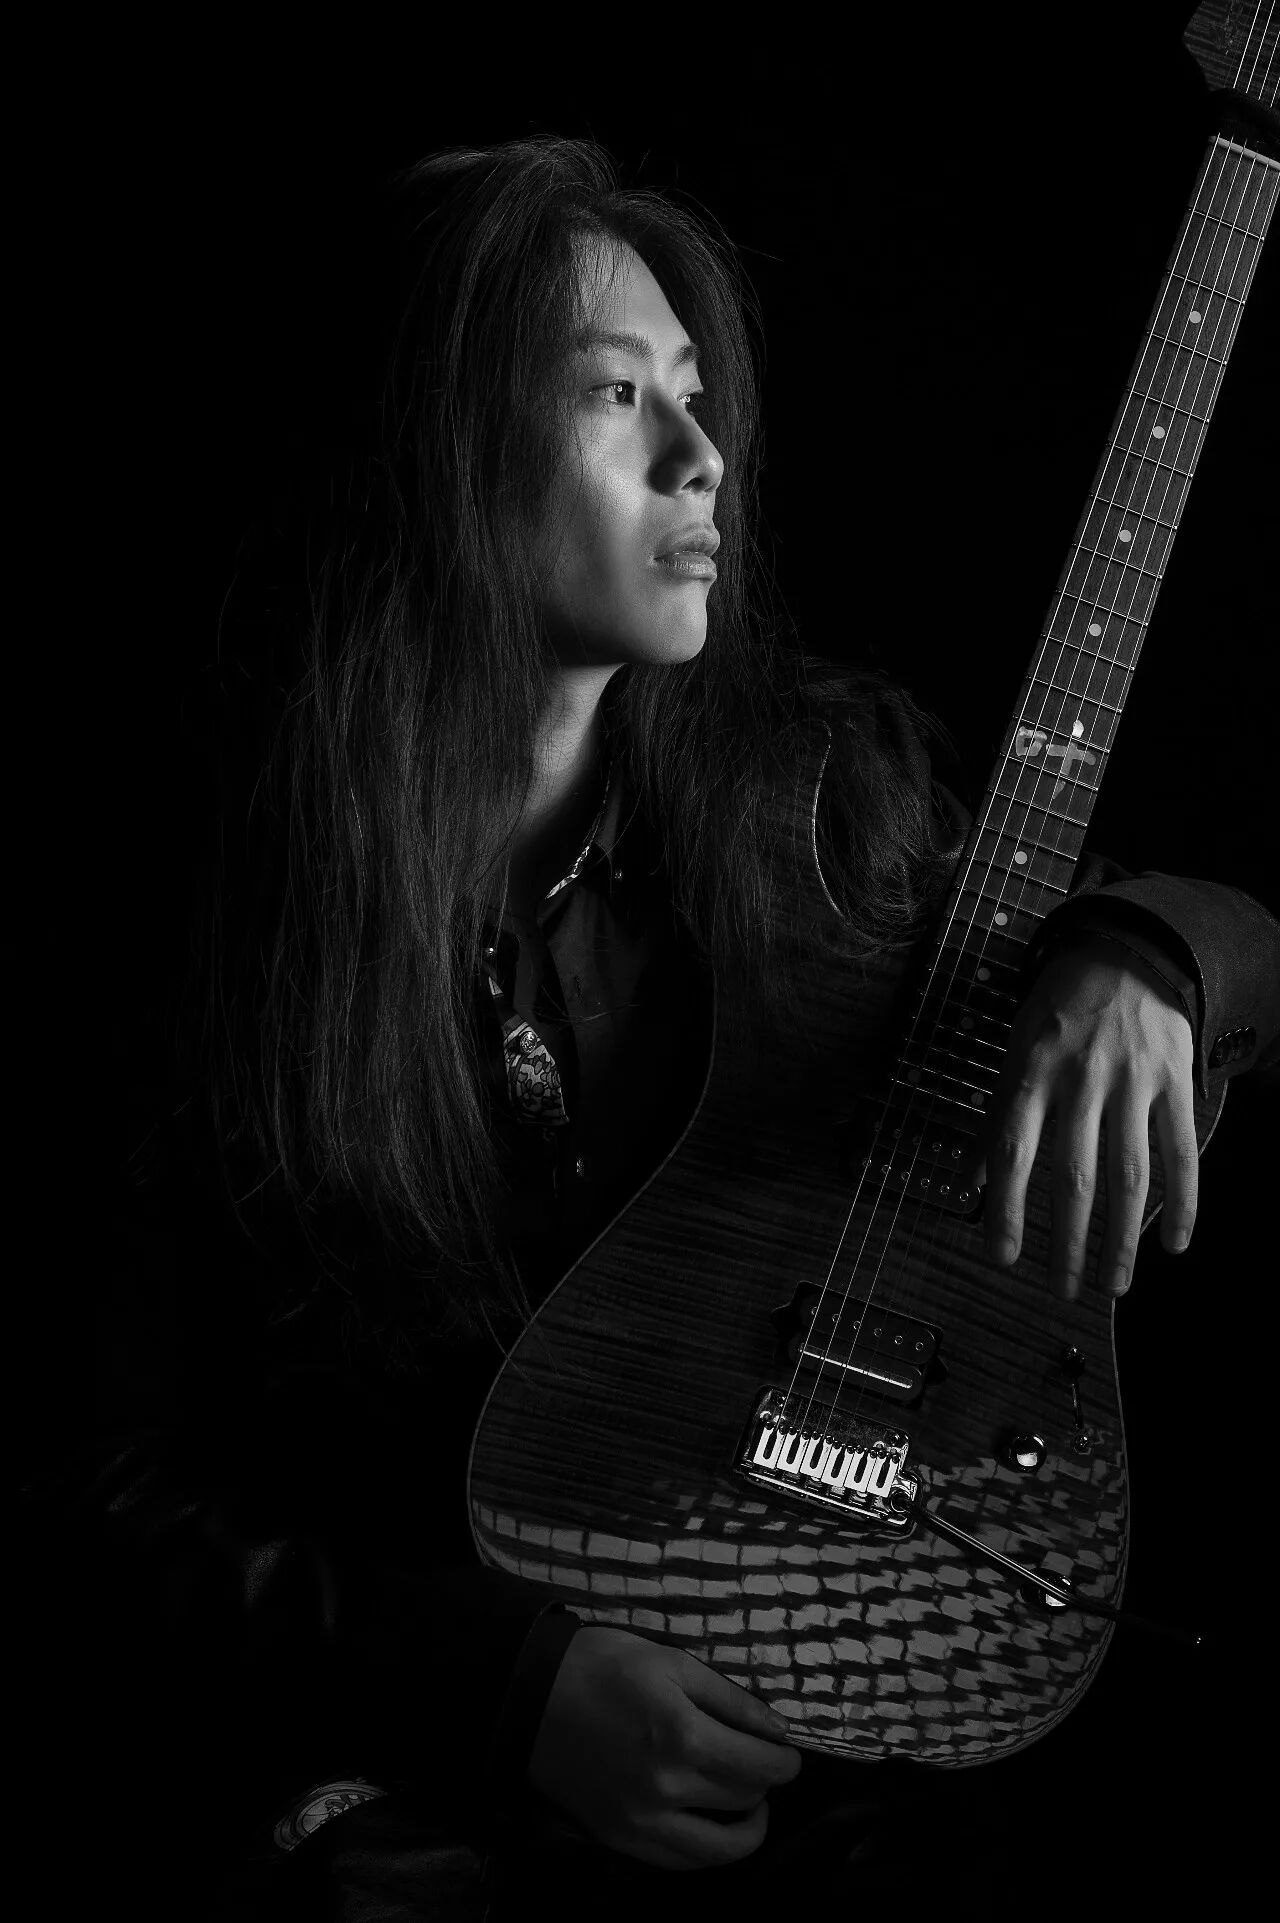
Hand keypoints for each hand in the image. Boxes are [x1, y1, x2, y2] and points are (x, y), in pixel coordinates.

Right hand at [527, 1626, 800, 1869]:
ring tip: (749, 1804)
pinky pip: (680, 1862)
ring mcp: (642, 1822)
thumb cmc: (603, 1666)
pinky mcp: (619, 1839)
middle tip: (762, 1761)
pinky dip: (706, 1849)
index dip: (786, 1759)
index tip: (787, 1749)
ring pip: (721, 1849)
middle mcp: (668, 1789)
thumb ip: (730, 1698)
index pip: (762, 1766)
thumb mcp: (672, 1662)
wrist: (531, 1695)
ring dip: (747, 1828)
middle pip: (746, 1800)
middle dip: (765, 1781)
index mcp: (684, 1737)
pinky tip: (710, 1823)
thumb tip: (777, 1730)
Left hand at [969, 938, 1197, 1298]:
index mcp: (1031, 1073)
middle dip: (1067, 1241)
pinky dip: (1183, 1201)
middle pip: (1075, 1175)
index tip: (1004, 1258)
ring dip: (1121, 1237)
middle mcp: (1081, 1080)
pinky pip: (1182, 1151)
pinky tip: (1175, 1243)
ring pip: (1130, 1175)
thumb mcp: (1014, 1050)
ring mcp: (1133, 1082)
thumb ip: (995, 1118)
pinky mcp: (1175, 1082)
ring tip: (1113, 1284)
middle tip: (1062, 1291)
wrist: (1127, 953)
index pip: (1013, 1151)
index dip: (1007, 1208)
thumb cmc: (1059, 1010)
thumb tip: (968, 1184)